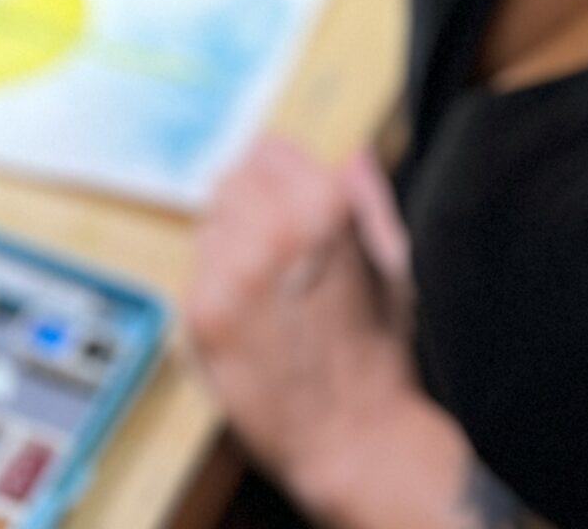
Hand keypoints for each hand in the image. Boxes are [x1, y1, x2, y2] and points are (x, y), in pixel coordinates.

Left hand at [186, 139, 422, 505]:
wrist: (354, 438)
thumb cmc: (379, 351)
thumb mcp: (392, 261)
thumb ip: (368, 199)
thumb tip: (352, 154)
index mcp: (324, 205)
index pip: (268, 149)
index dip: (279, 176)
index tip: (286, 201)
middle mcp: (272, 229)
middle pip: (231, 179)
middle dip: (251, 205)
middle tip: (272, 248)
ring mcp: (231, 272)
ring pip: (209, 222)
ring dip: (229, 242)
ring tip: (263, 286)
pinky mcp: (203, 314)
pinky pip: (195, 271)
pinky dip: (215, 285)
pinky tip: (247, 314)